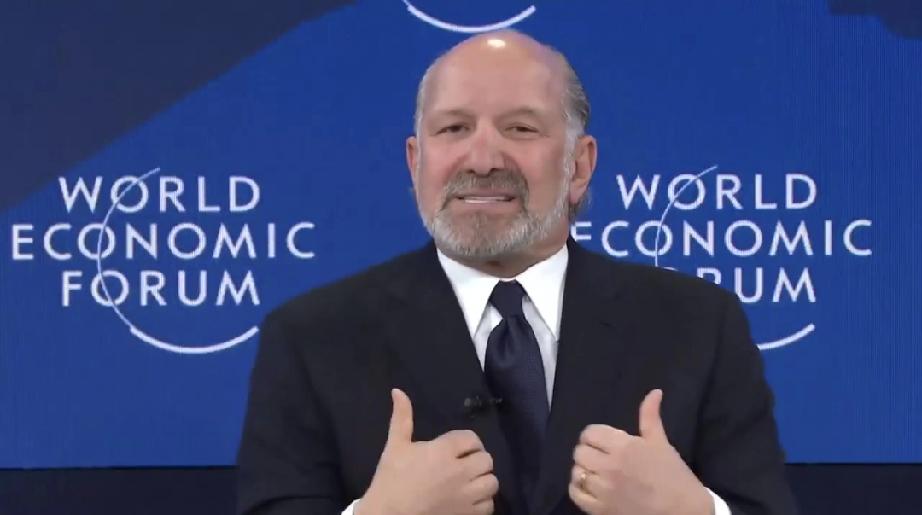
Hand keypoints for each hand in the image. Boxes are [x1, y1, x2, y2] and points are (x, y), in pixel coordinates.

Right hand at [359, 389, 497, 514]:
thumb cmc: (391, 479)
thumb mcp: (395, 445)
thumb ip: (401, 417)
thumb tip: (398, 391)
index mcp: (443, 451)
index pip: (471, 439)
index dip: (468, 442)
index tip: (459, 448)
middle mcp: (459, 472)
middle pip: (486, 459)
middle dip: (477, 459)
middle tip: (465, 464)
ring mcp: (465, 496)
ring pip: (492, 483)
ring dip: (483, 480)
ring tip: (471, 481)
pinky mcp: (467, 514)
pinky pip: (488, 506)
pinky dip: (483, 502)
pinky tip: (470, 499)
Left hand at [568, 389, 712, 514]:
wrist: (683, 513)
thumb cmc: (674, 477)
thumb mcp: (661, 443)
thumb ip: (651, 416)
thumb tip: (654, 392)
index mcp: (624, 447)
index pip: (590, 433)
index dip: (595, 436)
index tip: (603, 442)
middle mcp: (609, 467)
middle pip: (580, 452)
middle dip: (588, 451)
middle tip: (601, 457)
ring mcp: (603, 490)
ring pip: (576, 472)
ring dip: (584, 470)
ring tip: (597, 473)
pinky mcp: (600, 509)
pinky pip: (575, 494)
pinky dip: (579, 489)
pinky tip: (590, 487)